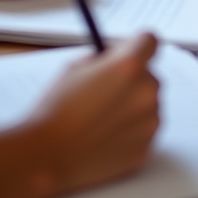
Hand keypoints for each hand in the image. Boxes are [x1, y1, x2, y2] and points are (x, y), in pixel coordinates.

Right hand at [28, 34, 159, 193]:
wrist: (46, 157)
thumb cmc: (55, 111)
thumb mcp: (74, 68)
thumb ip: (103, 59)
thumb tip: (116, 58)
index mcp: (128, 66)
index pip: (150, 41)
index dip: (137, 46)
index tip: (128, 53)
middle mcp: (146, 92)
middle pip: (151, 75)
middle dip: (133, 80)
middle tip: (108, 92)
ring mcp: (149, 123)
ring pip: (150, 105)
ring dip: (134, 107)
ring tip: (102, 119)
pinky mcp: (146, 149)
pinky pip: (145, 131)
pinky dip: (131, 132)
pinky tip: (105, 138)